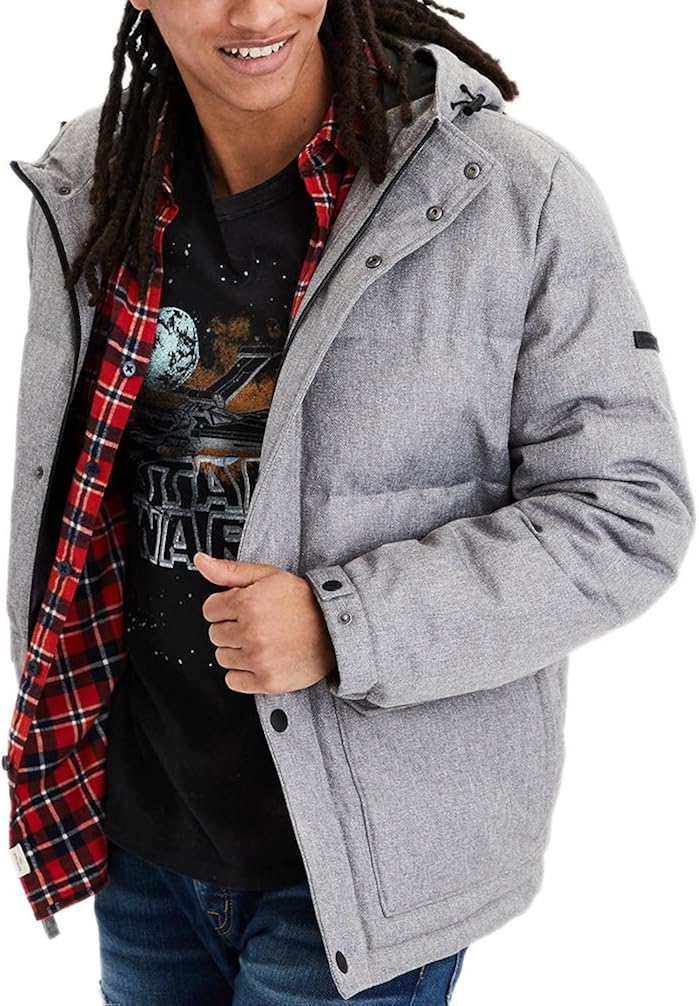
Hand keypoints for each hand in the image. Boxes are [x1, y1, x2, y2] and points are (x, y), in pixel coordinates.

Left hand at [193, 552, 337, 696]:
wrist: (335, 629)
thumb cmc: (302, 601)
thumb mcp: (267, 576)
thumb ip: (229, 570)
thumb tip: (200, 561)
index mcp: (248, 603)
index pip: (209, 610)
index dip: (225, 607)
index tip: (242, 608)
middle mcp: (251, 632)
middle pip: (215, 635)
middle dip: (231, 628)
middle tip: (256, 625)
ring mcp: (259, 659)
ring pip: (222, 657)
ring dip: (237, 650)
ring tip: (262, 641)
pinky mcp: (267, 681)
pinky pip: (233, 680)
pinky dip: (243, 673)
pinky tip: (261, 659)